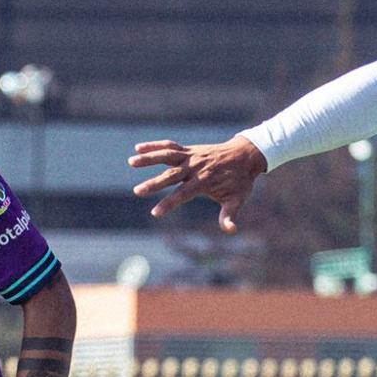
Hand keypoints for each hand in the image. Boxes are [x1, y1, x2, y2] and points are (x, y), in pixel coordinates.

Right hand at [129, 134, 267, 232]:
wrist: (245, 155)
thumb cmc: (240, 181)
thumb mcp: (238, 199)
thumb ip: (229, 216)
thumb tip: (230, 230)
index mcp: (204, 181)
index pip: (183, 194)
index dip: (169, 203)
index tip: (155, 213)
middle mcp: (195, 167)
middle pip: (171, 176)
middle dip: (154, 183)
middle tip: (137, 191)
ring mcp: (191, 157)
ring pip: (167, 156)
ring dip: (149, 158)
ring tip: (131, 162)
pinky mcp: (189, 150)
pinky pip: (170, 146)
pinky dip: (155, 146)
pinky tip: (138, 148)